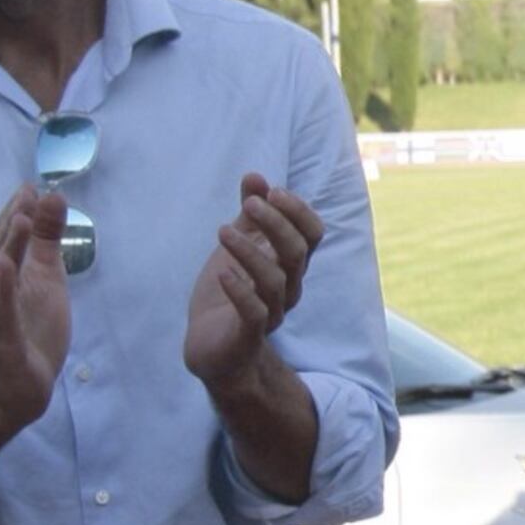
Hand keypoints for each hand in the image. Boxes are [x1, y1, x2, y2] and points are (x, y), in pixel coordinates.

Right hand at [0, 186, 70, 434]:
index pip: (3, 238)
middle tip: (26, 195)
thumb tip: (53, 196)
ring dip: (6, 248)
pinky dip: (3, 290)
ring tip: (19, 219)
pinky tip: (6, 267)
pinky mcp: (0, 341)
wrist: (16, 390)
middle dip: (11, 223)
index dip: (16, 212)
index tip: (30, 186)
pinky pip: (0, 313)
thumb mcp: (46, 278)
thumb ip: (47, 238)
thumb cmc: (30, 330)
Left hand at [185, 172, 323, 389]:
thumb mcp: (237, 246)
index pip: (312, 234)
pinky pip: (254, 313)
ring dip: (249, 251)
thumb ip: (249, 215)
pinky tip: (223, 273)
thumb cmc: (228, 293)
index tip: (272, 190)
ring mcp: (271, 312)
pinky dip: (240, 291)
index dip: (298, 211)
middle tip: (250, 204)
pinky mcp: (248, 335)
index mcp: (289, 264)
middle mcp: (288, 287)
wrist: (212, 348)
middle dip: (276, 223)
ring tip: (222, 231)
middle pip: (296, 252)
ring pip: (274, 280)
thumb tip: (255, 176)